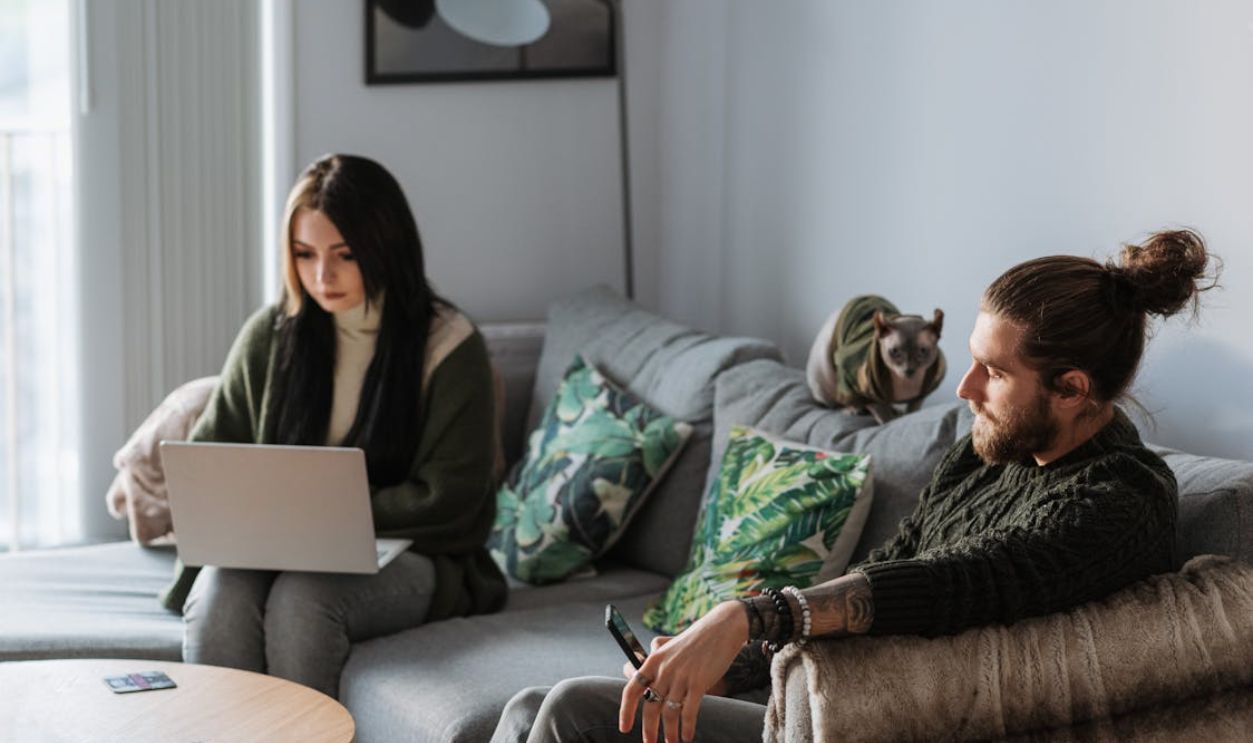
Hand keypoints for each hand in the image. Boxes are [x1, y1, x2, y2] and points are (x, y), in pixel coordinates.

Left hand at [619, 601, 748, 742]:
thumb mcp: (669, 645)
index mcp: (653, 659)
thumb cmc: (695, 639)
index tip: (624, 728)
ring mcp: (681, 676)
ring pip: (669, 713)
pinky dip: (687, 728)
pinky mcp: (699, 682)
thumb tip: (635, 673)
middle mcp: (664, 669)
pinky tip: (687, 736)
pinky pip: (689, 712)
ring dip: (670, 733)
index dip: (626, 711)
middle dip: (649, 730)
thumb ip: (654, 659)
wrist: (721, 628)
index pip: (632, 689)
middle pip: (650, 707)